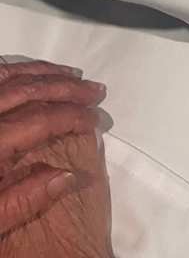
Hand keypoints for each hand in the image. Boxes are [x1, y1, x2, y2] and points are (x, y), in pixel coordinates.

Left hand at [0, 59, 111, 256]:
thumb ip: (25, 200)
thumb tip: (72, 176)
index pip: (41, 120)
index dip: (74, 116)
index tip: (99, 120)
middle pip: (28, 89)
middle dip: (67, 88)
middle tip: (97, 91)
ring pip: (8, 75)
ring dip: (44, 72)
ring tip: (72, 75)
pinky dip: (14, 69)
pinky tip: (28, 73)